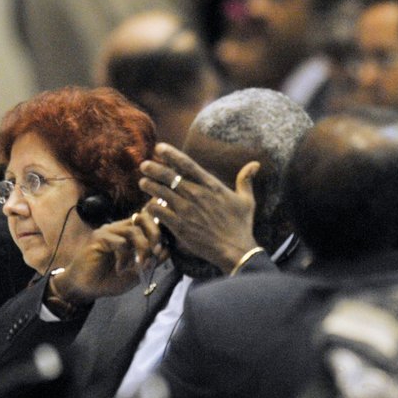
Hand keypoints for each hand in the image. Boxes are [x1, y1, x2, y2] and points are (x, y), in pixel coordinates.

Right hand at [50, 213, 165, 303]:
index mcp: (129, 233)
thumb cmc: (109, 279)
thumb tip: (166, 250)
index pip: (147, 219)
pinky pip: (120, 242)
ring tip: (141, 264)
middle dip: (155, 234)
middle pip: (144, 217)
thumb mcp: (136, 273)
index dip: (159, 224)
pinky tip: (121, 269)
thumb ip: (150, 261)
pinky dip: (125, 257)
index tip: (166, 243)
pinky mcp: (99, 238)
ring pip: (134, 230)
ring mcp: (108, 231)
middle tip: (157, 251)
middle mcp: (119, 228)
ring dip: (142, 248)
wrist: (85, 288)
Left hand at [140, 142, 259, 273]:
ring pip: (161, 192)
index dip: (171, 154)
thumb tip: (255, 164)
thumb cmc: (241, 226)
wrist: (235, 250)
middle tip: (144, 164)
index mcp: (211, 186)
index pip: (187, 164)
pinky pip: (160, 213)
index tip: (159, 147)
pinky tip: (148, 206)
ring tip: (142, 182)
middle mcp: (197, 195)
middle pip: (169, 176)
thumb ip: (245, 180)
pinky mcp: (180, 226)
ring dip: (150, 186)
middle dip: (154, 168)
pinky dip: (152, 208)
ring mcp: (187, 210)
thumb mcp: (247, 200)